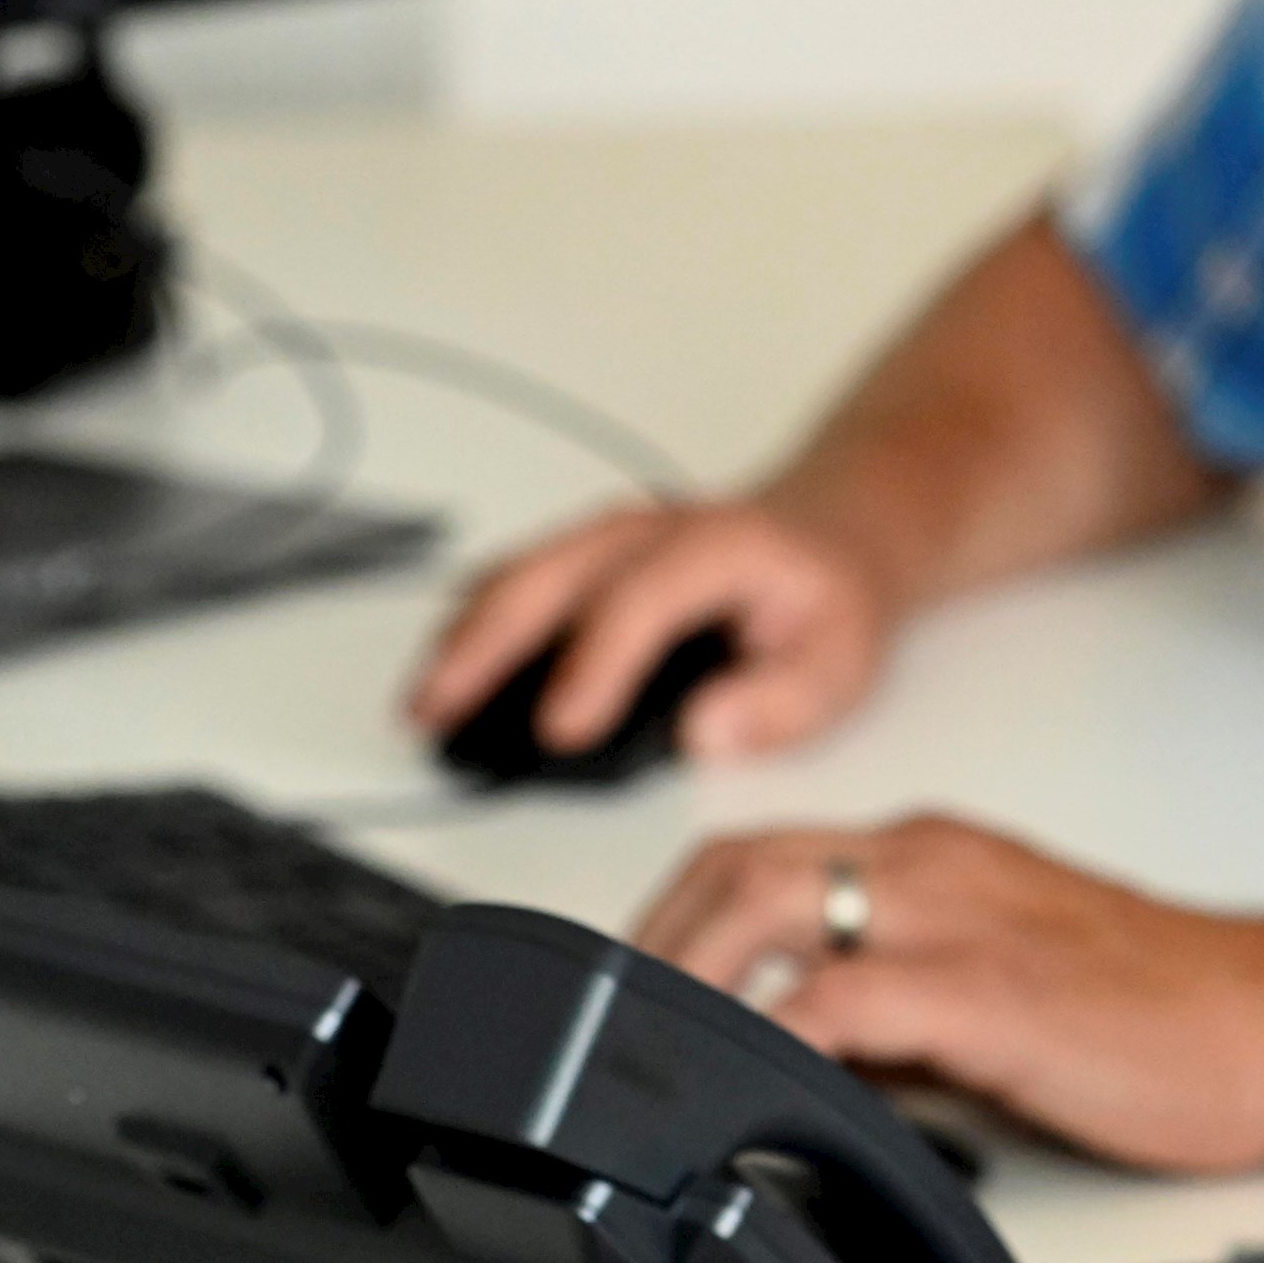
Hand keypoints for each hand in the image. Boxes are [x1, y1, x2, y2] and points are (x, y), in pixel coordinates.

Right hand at [406, 497, 896, 762]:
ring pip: (523, 571)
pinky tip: (445, 671)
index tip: (559, 731)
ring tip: (422, 705)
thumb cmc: (829, 603)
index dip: (596, 665)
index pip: (644, 600)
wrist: (830, 536)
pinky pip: (519, 576)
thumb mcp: (841, 662)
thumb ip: (782, 703)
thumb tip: (703, 734)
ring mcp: (615, 534)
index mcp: (721, 546)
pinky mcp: (590, 553)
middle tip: (437, 714)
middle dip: (488, 644)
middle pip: (554, 573)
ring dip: (465, 633)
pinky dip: (475, 620)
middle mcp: (656, 528)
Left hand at [634, 815, 1263, 1173]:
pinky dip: (778, 1034)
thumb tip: (811, 1059)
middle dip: (653, 944)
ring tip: (653, 1053)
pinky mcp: (994, 993)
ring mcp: (964, 919)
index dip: (674, 919)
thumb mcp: (1013, 979)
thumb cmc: (1175, 1007)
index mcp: (942, 854)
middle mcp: (939, 864)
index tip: (632, 991)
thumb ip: (907, 998)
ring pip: (772, 904)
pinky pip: (845, 998)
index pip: (764, 852)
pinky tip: (752, 1078)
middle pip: (740, 865)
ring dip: (690, 978)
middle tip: (610, 1029)